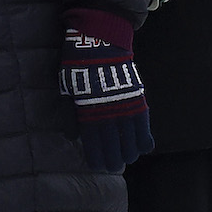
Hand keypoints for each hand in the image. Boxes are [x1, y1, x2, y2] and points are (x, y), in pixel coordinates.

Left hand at [59, 13, 153, 173]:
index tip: (97, 165)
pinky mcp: (137, 98)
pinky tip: (144, 148)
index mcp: (87, 110)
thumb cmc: (77, 66)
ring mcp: (123, 105)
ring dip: (129, 150)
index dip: (96, 155)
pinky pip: (143, 123)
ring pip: (129, 136)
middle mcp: (106, 111)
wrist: (99, 43)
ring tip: (128, 158)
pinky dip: (144, 137)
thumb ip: (70, 113)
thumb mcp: (67, 89)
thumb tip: (72, 136)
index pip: (92, 140)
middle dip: (113, 158)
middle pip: (112, 142)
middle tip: (114, 167)